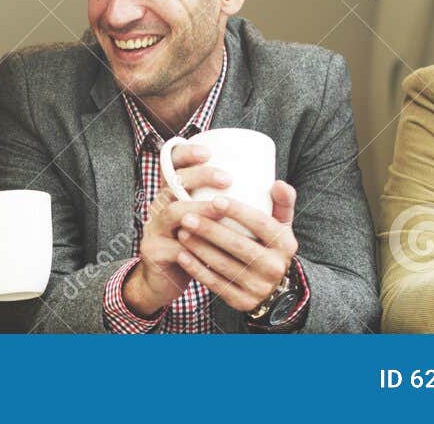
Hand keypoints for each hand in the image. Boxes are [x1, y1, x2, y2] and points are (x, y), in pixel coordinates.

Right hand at [124, 142, 231, 315]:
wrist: (163, 281)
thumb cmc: (198, 247)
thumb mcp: (212, 223)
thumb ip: (242, 206)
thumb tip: (280, 185)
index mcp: (173, 193)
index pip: (172, 164)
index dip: (185, 154)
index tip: (208, 152)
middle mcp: (160, 206)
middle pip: (172, 183)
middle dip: (199, 176)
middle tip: (227, 179)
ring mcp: (154, 228)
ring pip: (171, 212)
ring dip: (197, 209)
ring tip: (219, 208)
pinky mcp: (153, 252)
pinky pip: (171, 247)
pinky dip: (190, 247)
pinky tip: (206, 247)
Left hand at [175, 181, 297, 312]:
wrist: (274, 290)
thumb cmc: (270, 246)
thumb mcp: (282, 225)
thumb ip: (282, 202)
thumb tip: (278, 183)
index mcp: (286, 244)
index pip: (260, 224)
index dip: (237, 211)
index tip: (213, 200)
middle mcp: (275, 267)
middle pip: (238, 245)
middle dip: (209, 230)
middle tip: (186, 215)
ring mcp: (259, 287)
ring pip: (223, 265)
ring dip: (199, 247)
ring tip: (181, 231)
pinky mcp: (242, 302)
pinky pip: (216, 284)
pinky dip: (197, 269)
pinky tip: (182, 255)